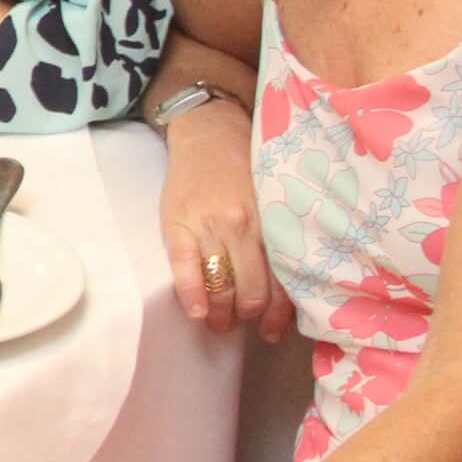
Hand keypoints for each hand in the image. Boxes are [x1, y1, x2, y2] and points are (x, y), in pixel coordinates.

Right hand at [161, 102, 284, 337]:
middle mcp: (243, 226)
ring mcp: (208, 226)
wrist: (208, 131)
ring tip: (219, 324)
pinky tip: (197, 313)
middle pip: (250, 291)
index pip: (280, 282)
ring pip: (220, 285)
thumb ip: (278, 236)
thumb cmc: (246, 166)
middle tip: (243, 326)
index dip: (277, 314)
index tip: (271, 330)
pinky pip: (185, 269)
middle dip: (247, 317)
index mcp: (271, 222)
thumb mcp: (273, 199)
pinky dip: (191, 296)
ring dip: (221, 315)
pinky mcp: (177, 224)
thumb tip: (284, 286)